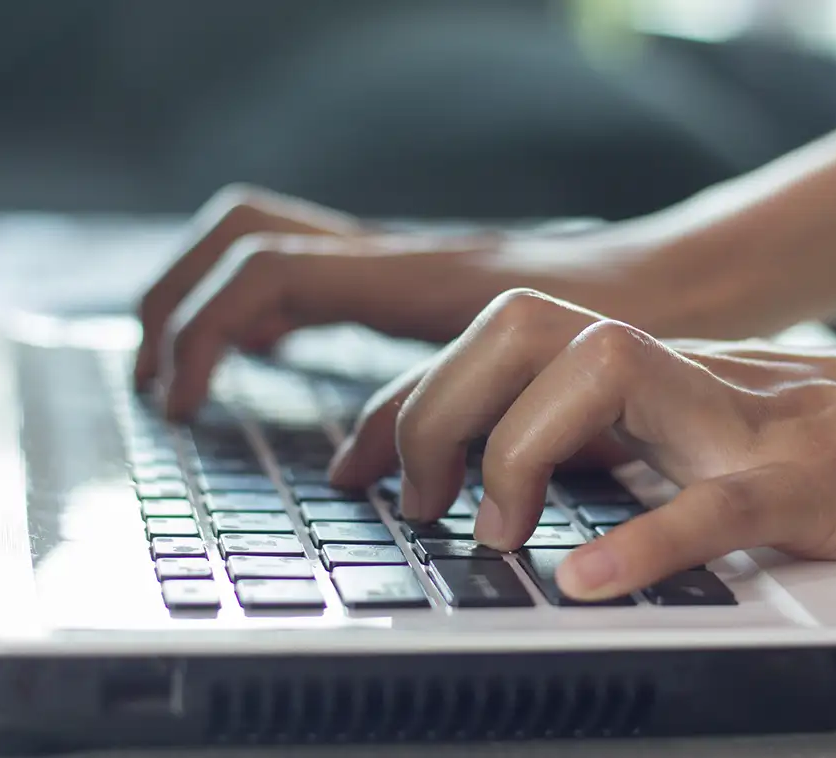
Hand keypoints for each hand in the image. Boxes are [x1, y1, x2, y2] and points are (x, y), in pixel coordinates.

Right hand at [135, 184, 656, 419]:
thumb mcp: (546, 392)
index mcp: (416, 278)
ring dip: (211, 297)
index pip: (268, 274)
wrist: (678, 284)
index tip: (183, 406)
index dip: (200, 334)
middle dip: (177, 296)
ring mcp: (399, 259)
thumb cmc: (628, 338)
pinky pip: (310, 272)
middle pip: (242, 231)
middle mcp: (396, 256)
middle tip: (157, 380)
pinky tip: (266, 355)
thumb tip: (376, 481)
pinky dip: (263, 309)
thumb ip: (462, 429)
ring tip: (183, 371)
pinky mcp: (408, 276)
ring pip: (268, 241)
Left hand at [372, 289, 835, 600]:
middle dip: (438, 407)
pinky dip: (645, 539)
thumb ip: (588, 446)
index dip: (399, 401)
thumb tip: (483, 485)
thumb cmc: (805, 448)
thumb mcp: (671, 438)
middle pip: (519, 327)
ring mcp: (734, 418)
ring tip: (499, 534)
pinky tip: (587, 580)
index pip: (486, 347)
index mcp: (629, 371)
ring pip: (604, 373)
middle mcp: (668, 374)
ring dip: (518, 452)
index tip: (354, 468)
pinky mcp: (802, 481)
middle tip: (424, 501)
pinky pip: (714, 500)